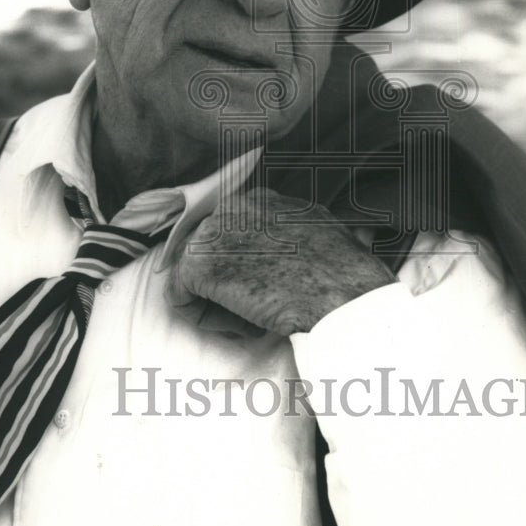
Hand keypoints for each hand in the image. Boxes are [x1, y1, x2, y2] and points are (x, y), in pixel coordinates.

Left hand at [165, 187, 395, 336]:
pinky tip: (245, 326)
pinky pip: (181, 297)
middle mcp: (233, 206)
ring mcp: (212, 231)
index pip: (230, 233)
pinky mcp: (198, 263)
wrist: (342, 297)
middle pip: (208, 251)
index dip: (242, 266)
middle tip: (257, 309)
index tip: (264, 288)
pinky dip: (207, 319)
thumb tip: (283, 252)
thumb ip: (290, 235)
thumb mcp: (320, 236)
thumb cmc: (344, 278)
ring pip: (194, 274)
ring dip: (219, 302)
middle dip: (225, 283)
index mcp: (263, 200)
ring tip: (255, 319)